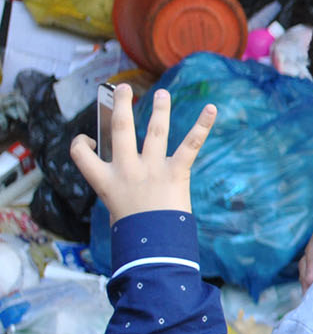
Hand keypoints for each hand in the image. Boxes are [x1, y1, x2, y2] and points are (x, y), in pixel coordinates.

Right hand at [69, 86, 214, 221]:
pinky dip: (202, 126)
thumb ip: (122, 192)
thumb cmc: (135, 233)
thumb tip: (132, 193)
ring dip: (159, 110)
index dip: (80, 143)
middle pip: (120, 130)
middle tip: (123, 89)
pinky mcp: (175, 172)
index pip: (80, 154)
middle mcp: (126, 169)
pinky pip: (190, 144)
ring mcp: (151, 168)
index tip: (87, 140)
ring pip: (154, 131)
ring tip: (162, 94)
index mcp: (105, 180)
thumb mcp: (117, 209)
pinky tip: (212, 109)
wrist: (152, 244)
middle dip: (121, 106)